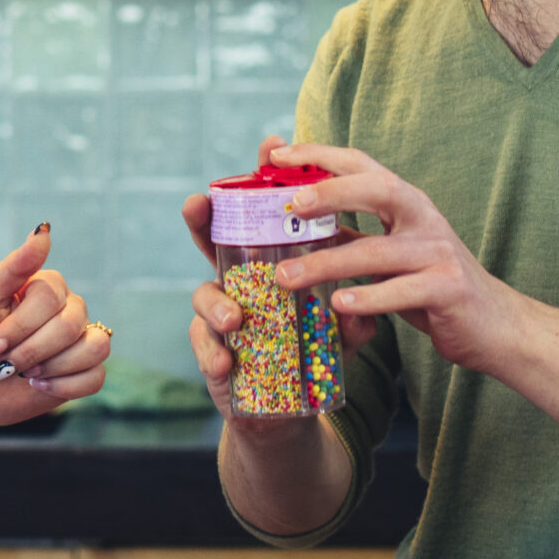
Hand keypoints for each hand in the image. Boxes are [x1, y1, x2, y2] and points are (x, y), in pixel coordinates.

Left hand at [0, 225, 111, 427]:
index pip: (50, 298)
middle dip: (30, 351)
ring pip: (95, 347)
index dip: (20, 327)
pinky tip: (39, 385)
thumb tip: (44, 228)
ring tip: (26, 373)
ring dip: (52, 367)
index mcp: (47, 286)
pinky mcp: (84, 372)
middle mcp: (70, 309)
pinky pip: (96, 376)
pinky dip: (64, 385)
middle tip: (4, 363)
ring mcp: (80, 341)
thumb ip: (15, 265)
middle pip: (71, 324)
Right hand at [182, 136, 382, 422]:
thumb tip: (362, 319)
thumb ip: (349, 324)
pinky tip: (225, 366)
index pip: (264, 222)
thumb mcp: (335, 335)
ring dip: (217, 304)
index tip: (267, 149)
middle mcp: (237, 284)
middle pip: (211, 243)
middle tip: (196, 201)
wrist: (285, 410)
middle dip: (201, 219)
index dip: (263, 184)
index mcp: (269, 268)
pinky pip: (205, 349)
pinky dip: (213, 355)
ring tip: (235, 321)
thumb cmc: (307, 355)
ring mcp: (219, 317)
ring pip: (204, 298)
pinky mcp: (211, 354)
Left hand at [252, 140, 508, 374]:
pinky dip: (368, 298)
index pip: (361, 164)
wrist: (492, 325)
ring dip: (328, 263)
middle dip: (333, 190)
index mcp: (406, 203)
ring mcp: (439, 252)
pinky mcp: (448, 289)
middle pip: (379, 189)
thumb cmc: (430, 285)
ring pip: (378, 251)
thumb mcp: (389, 252)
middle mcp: (424, 218)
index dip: (319, 155)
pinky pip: (402, 291)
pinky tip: (338, 304)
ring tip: (286, 276)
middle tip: (292, 203)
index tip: (276, 154)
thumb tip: (294, 220)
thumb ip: (350, 234)